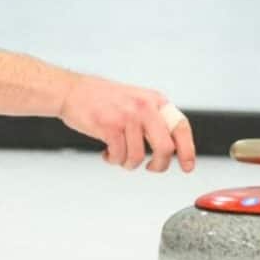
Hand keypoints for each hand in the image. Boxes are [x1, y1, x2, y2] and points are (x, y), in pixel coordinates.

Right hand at [58, 75, 195, 172]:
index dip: (188, 150)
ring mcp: (128, 116)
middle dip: (159, 165)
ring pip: (139, 157)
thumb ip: (152, 119)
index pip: (181, 127)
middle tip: (150, 167)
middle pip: (165, 148)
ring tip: (118, 156)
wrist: (71, 91)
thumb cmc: (100, 98)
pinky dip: (113, 159)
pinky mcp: (110, 126)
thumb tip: (169, 148)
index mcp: (154, 100)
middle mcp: (145, 107)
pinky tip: (106, 152)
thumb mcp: (135, 100)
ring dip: (127, 163)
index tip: (187, 166)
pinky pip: (119, 156)